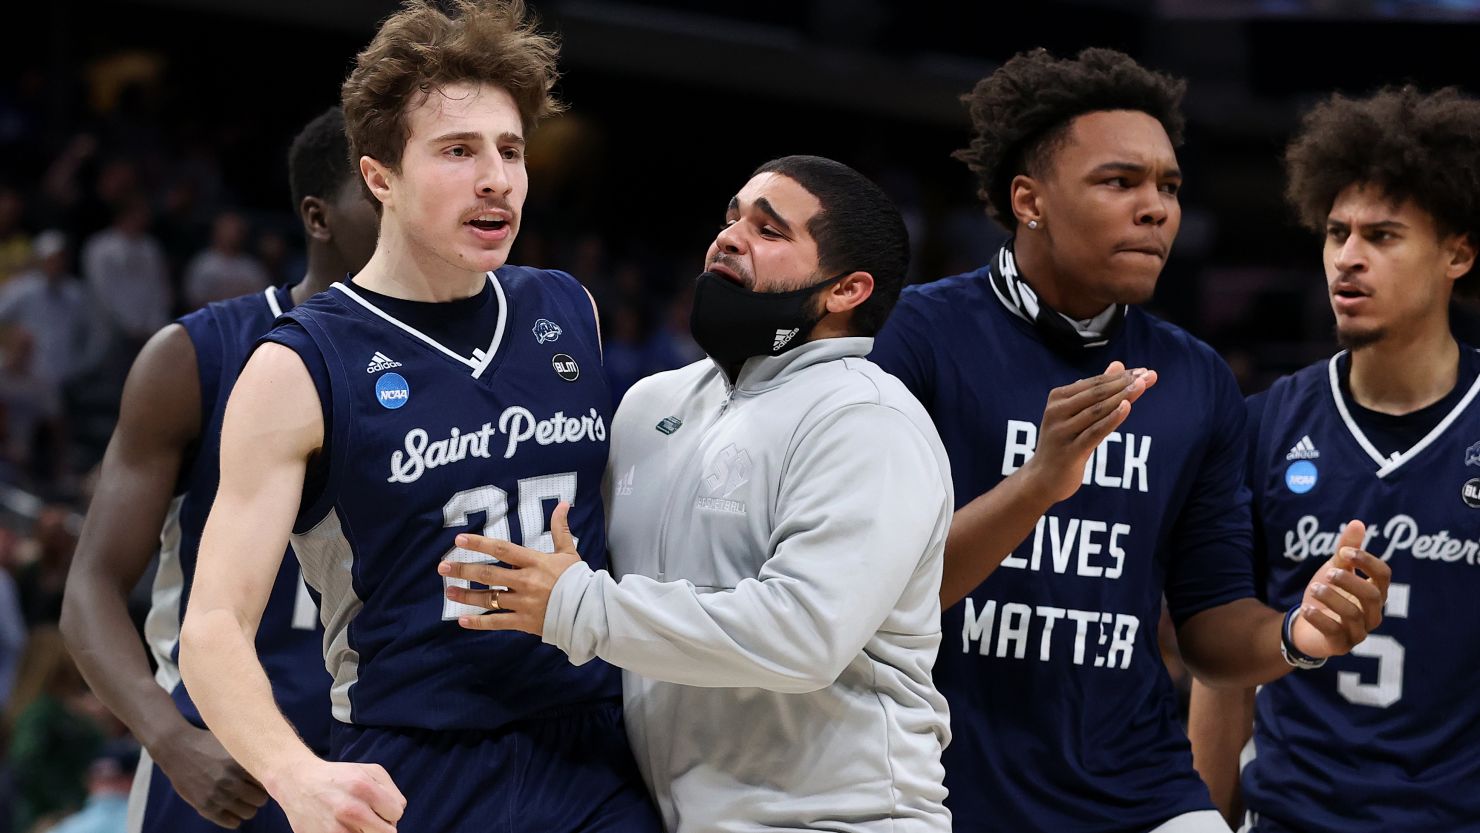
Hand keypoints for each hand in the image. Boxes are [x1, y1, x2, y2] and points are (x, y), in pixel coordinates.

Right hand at [150, 724, 269, 827]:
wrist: (177, 748)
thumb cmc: (208, 742)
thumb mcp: (232, 743)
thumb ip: (250, 753)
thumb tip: (274, 761)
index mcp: (241, 763)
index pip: (268, 781)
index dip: (267, 781)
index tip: (264, 780)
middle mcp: (231, 780)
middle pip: (261, 799)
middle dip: (259, 795)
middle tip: (252, 791)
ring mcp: (217, 795)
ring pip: (249, 813)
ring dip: (248, 808)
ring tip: (242, 801)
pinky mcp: (205, 806)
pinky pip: (230, 822)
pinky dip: (234, 819)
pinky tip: (232, 811)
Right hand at [270, 759, 405, 832]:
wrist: (297, 782)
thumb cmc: (338, 776)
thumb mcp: (369, 771)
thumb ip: (391, 790)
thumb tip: (398, 812)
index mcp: (362, 787)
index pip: (396, 813)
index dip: (390, 810)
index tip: (379, 806)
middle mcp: (349, 809)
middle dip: (382, 825)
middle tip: (369, 817)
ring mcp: (335, 829)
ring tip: (355, 822)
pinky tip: (343, 827)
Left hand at [439, 502, 582, 635]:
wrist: (588, 610)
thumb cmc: (578, 579)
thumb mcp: (568, 551)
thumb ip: (560, 528)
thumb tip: (563, 503)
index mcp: (534, 562)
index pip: (502, 550)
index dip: (479, 544)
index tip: (459, 541)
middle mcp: (525, 582)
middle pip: (488, 574)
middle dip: (463, 570)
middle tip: (442, 567)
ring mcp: (523, 603)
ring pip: (489, 598)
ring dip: (466, 595)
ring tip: (448, 591)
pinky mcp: (523, 621)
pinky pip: (497, 622)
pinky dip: (478, 622)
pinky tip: (462, 620)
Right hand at [1020, 361, 1157, 502]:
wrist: (1042, 478)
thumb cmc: (1064, 442)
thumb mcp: (1078, 414)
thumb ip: (1098, 391)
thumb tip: (1119, 365)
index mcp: (1058, 398)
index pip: (1094, 383)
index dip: (1120, 376)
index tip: (1145, 371)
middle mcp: (1057, 412)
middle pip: (1096, 394)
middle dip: (1124, 383)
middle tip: (1148, 376)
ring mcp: (1061, 431)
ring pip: (1096, 411)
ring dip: (1121, 397)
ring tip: (1142, 386)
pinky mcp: (1069, 452)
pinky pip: (1094, 432)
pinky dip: (1111, 419)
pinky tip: (1127, 407)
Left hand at [1290, 520, 1391, 657]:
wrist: (1305, 625)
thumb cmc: (1327, 594)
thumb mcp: (1334, 569)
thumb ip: (1346, 550)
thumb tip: (1358, 522)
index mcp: (1374, 592)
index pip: (1384, 576)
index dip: (1368, 562)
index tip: (1345, 552)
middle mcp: (1372, 613)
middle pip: (1372, 596)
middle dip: (1350, 581)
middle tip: (1329, 572)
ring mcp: (1358, 631)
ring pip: (1353, 614)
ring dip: (1332, 598)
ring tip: (1314, 588)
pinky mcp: (1341, 645)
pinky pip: (1335, 632)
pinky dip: (1320, 619)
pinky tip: (1307, 608)